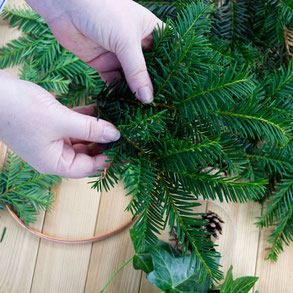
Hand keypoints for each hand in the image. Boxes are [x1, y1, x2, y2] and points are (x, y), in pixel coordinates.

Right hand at [0, 71, 119, 177]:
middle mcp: (54, 155)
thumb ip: (90, 128)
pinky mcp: (50, 126)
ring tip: (116, 120)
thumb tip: (116, 134)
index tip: (127, 149)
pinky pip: (74, 126)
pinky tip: (100, 109)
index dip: (109, 158)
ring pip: (82, 139)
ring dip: (96, 129)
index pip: (89, 167)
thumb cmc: (19, 110)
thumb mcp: (60, 119)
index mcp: (54, 163)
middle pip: (87, 154)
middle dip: (104, 143)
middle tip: (124, 132)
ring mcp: (52, 140)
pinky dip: (86, 119)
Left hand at [26, 0, 162, 102]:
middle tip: (161, 104)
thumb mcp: (126, 41)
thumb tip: (148, 98)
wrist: (64, 4)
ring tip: (144, 110)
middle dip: (153, 85)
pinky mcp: (103, 63)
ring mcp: (119, 54)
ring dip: (135, 92)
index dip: (173, 68)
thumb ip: (137, 71)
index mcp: (149, 30)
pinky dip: (118, 93)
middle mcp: (136, 43)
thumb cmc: (103, 11)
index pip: (167, 51)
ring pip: (131, 78)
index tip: (179, 87)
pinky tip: (124, 105)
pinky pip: (114, 82)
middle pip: (149, 68)